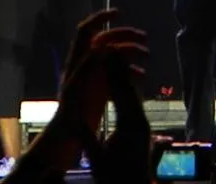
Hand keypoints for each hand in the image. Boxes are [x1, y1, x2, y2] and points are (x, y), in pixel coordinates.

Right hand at [79, 49, 151, 183]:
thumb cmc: (113, 178)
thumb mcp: (97, 160)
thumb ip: (87, 139)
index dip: (111, 73)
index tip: (103, 54)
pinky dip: (127, 89)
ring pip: (133, 94)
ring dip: (123, 75)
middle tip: (109, 46)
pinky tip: (120, 81)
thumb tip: (72, 122)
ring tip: (114, 57)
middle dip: (119, 67)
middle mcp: (140, 122)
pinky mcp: (142, 128)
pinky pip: (134, 104)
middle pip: (129, 89)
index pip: (119, 94)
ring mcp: (143, 125)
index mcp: (129, 127)